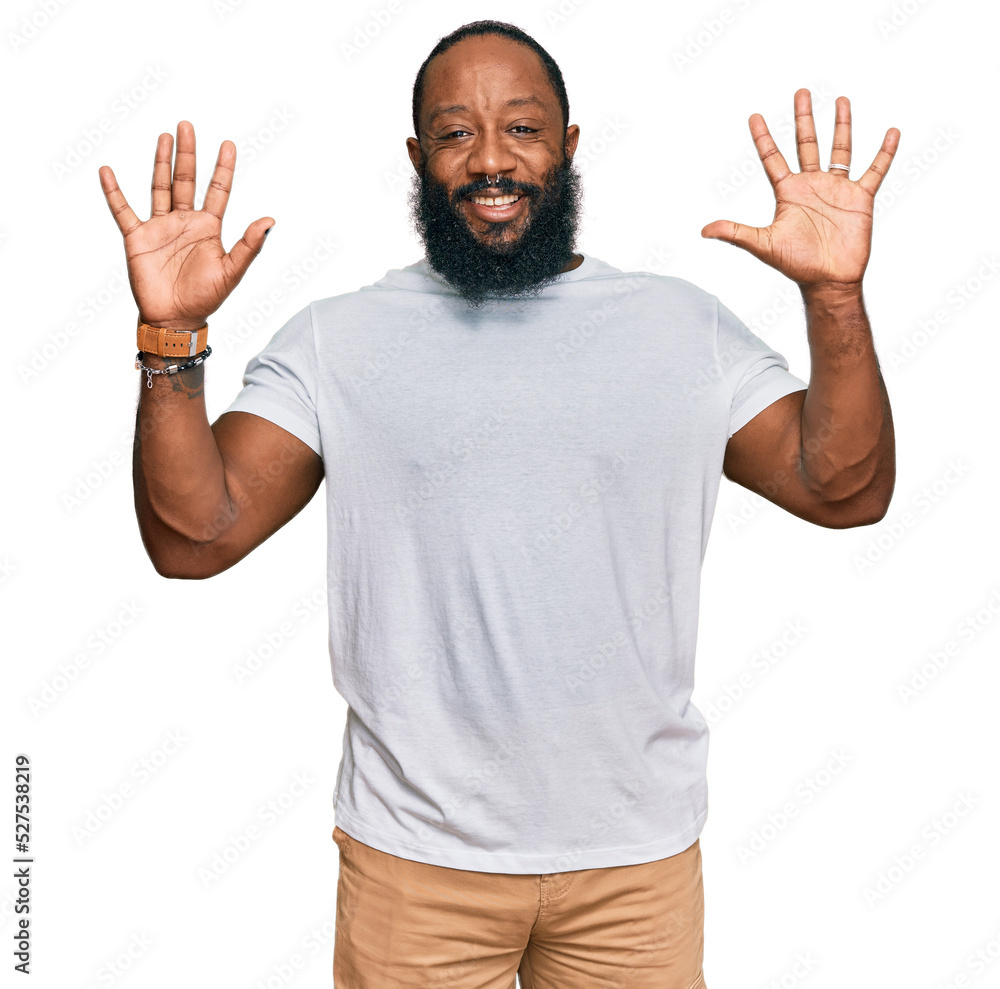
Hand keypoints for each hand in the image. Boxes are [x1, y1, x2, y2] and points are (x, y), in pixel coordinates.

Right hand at [99, 120, 273, 329]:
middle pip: (186, 180)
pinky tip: (108, 171)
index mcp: (208, 228)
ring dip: (161, 162)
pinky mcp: (138, 238)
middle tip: (187, 126)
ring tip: (165, 136)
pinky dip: (114, 191)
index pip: (218, 191)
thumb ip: (249, 246)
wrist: (175, 319)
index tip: (229, 144)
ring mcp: (160, 228)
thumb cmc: (206, 298)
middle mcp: (185, 223)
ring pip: (160, 187)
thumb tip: (270, 220)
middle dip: (188, 154)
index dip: (223, 168)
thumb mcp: (232, 271)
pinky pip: (123, 210)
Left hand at [701, 89, 899, 291]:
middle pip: (806, 144)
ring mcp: (837, 190)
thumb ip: (735, 232)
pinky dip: (884, 152)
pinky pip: (875, 170)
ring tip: (840, 99)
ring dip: (841, 125)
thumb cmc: (796, 265)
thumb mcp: (763, 245)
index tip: (754, 116)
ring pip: (840, 149)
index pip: (772, 158)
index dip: (763, 137)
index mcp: (788, 193)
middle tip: (800, 92)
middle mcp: (811, 186)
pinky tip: (892, 132)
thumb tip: (704, 230)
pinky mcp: (860, 198)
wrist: (828, 280)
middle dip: (803, 119)